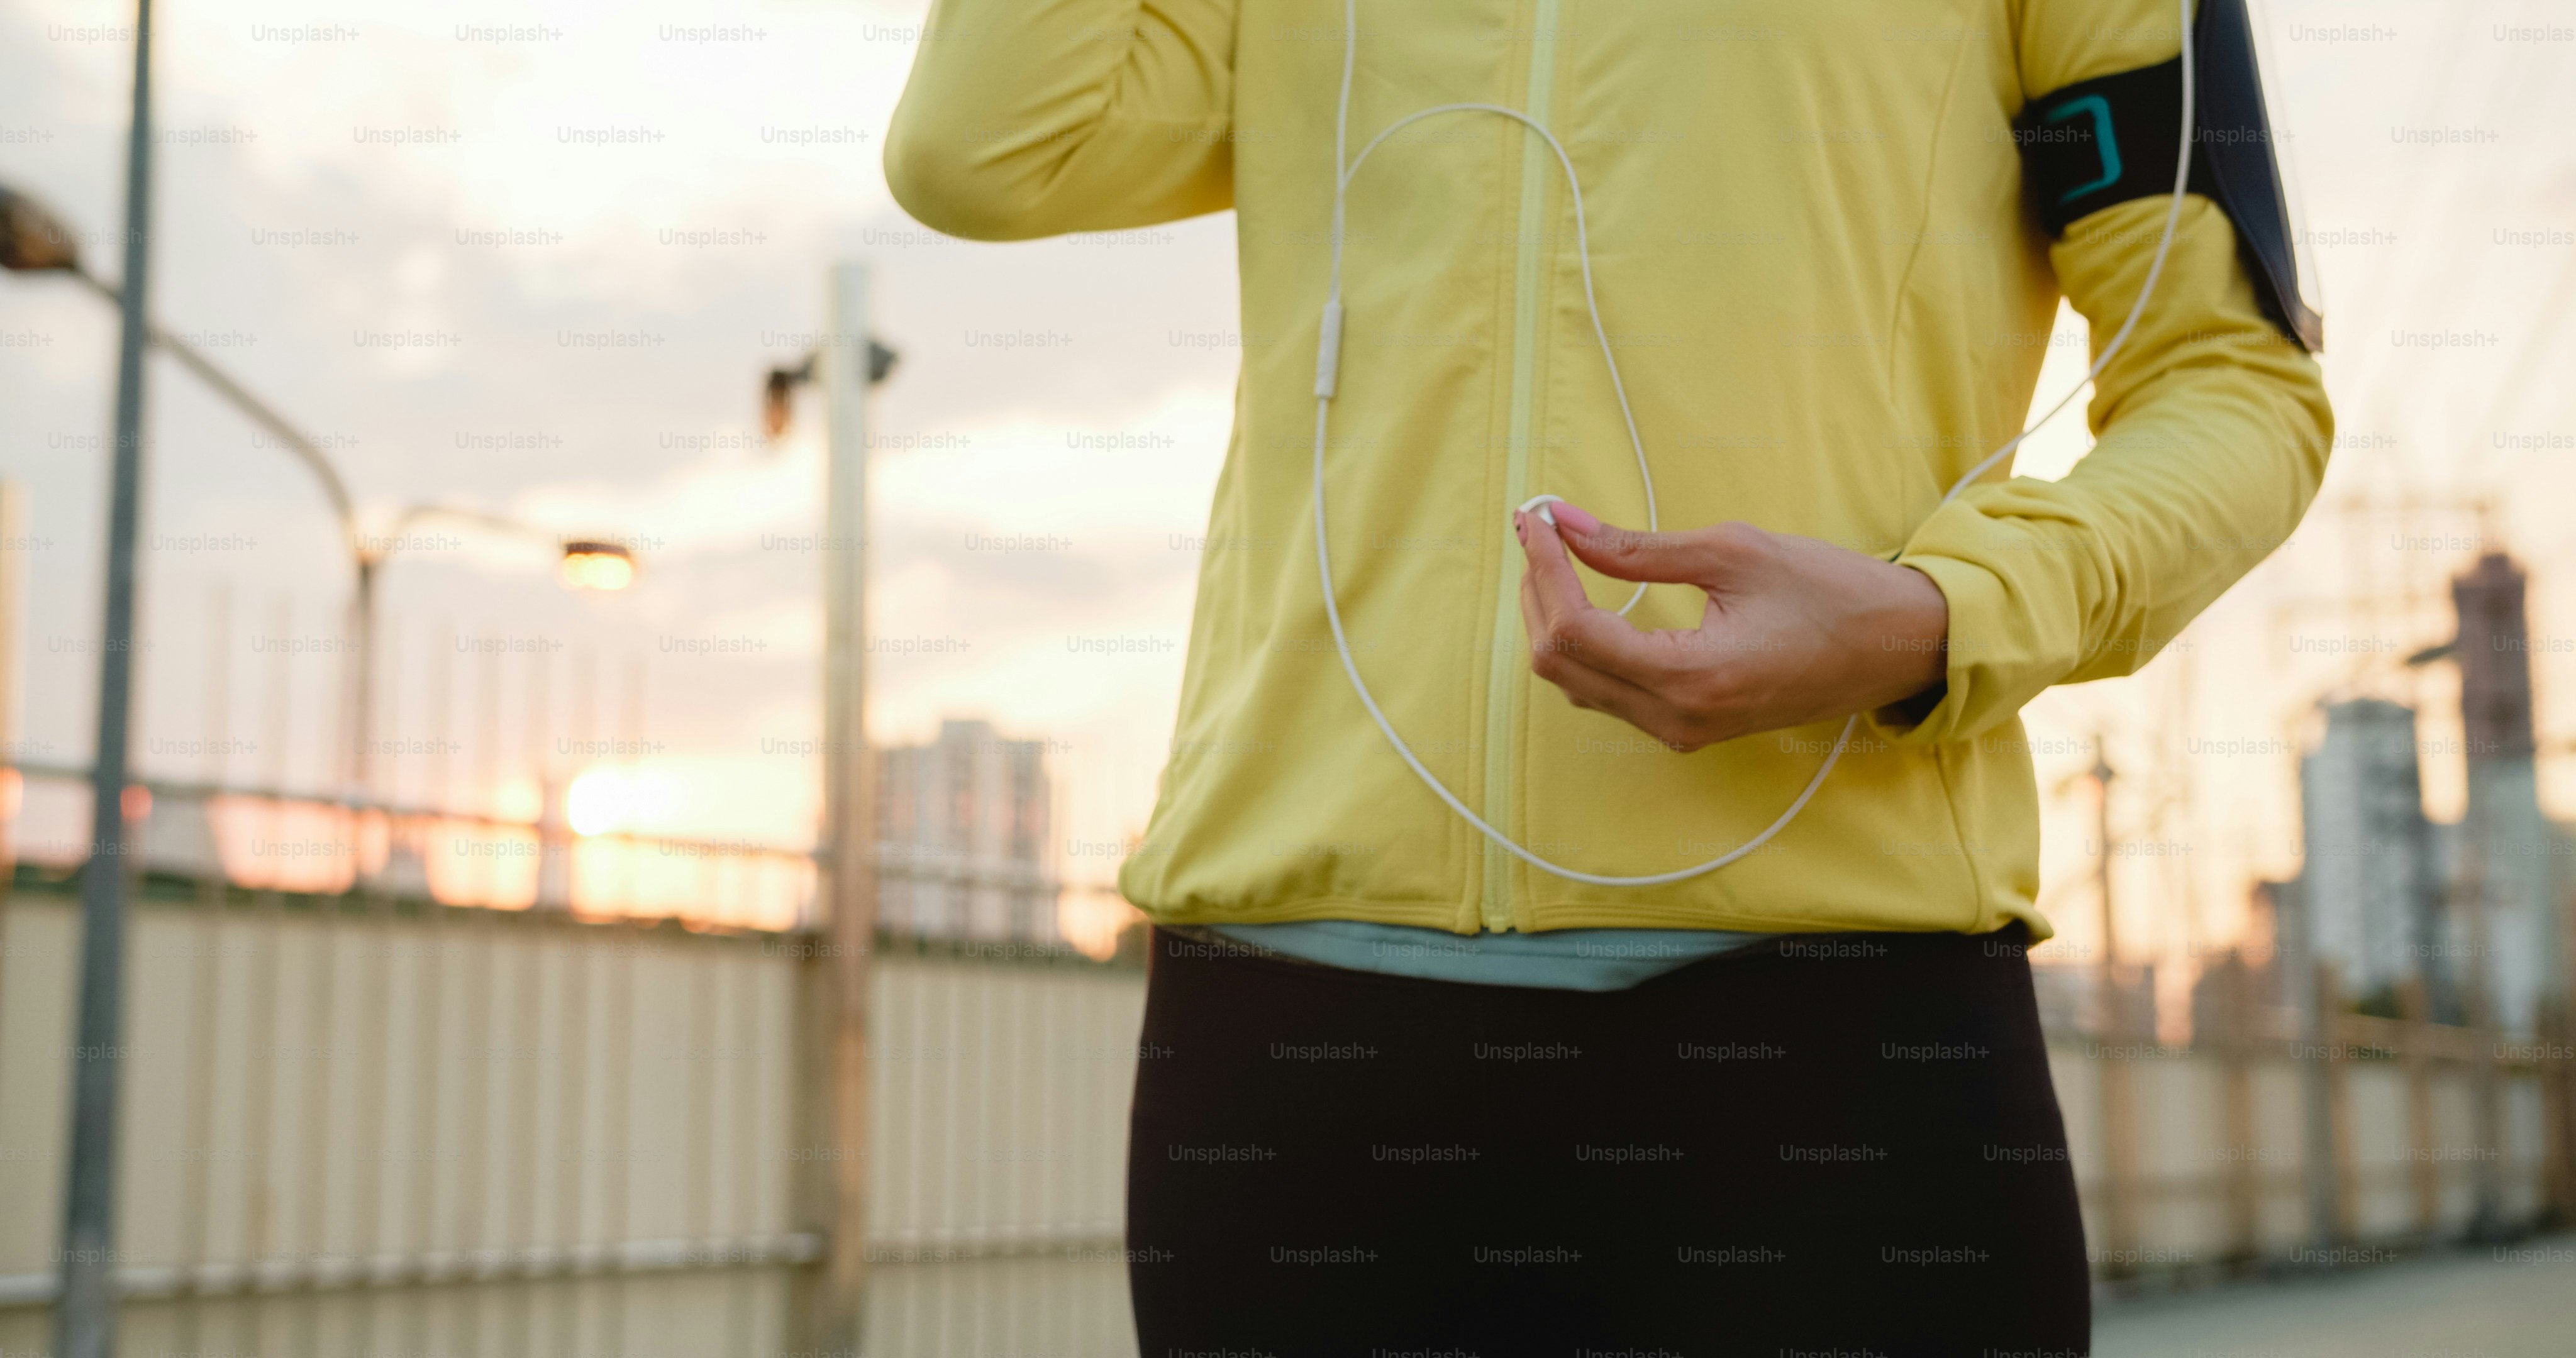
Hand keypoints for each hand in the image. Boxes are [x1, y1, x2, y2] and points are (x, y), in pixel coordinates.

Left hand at [1514, 502, 1949, 751]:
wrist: (1899, 647)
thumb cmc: (1832, 592)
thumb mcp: (1734, 553)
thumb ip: (1639, 547)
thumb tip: (1565, 524)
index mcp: (1692, 678)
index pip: (1574, 633)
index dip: (1544, 571)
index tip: (1536, 519)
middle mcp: (1678, 719)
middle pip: (1561, 665)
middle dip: (1538, 593)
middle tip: (1539, 529)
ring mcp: (1682, 731)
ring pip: (1578, 684)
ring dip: (1553, 619)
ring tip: (1553, 555)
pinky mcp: (1689, 727)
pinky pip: (1609, 692)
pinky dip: (1582, 644)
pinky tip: (1583, 597)